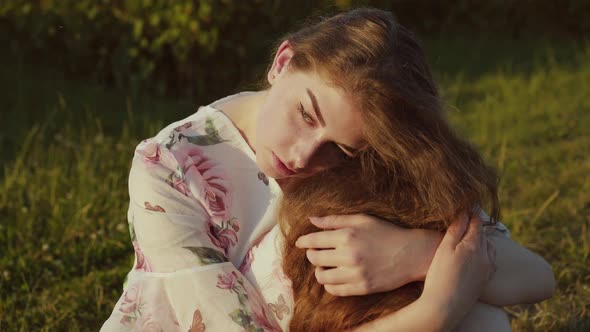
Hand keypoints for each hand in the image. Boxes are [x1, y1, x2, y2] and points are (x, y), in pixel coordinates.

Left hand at [295, 214, 441, 295]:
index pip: (314, 240)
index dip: (303, 241)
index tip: (300, 243)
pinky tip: (335, 277)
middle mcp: (349, 255)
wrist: (411, 253)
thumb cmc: (386, 233)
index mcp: (347, 236)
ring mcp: (355, 274)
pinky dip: (330, 285)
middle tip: (316, 253)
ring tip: (325, 267)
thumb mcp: (361, 220)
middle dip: (311, 255)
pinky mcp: (362, 288)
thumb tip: (311, 219)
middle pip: (314, 259)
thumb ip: (334, 220)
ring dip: (319, 271)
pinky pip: (335, 290)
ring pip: (322, 277)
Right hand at [421, 213, 496, 329]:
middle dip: (476, 225)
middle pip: (483, 234)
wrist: (445, 307)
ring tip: (471, 237)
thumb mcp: (444, 249)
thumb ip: (455, 229)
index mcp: (474, 244)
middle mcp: (485, 255)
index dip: (470, 212)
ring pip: (489, 247)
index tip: (466, 205)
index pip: (476, 221)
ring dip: (481, 240)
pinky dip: (484, 253)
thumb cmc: (440, 276)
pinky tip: (476, 256)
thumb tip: (464, 211)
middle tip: (467, 218)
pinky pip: (490, 261)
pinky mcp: (485, 280)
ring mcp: (487, 269)